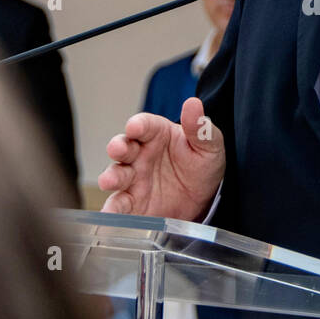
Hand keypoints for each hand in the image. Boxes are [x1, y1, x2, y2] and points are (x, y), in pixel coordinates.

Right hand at [97, 97, 225, 221]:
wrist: (205, 200)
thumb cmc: (202, 165)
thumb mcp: (209, 146)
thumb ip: (200, 128)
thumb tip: (193, 104)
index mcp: (157, 134)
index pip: (144, 125)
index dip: (138, 125)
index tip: (135, 127)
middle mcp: (140, 154)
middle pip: (123, 147)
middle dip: (118, 147)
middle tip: (117, 150)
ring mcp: (134, 178)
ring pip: (116, 174)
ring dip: (111, 176)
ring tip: (109, 181)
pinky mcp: (132, 202)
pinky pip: (119, 205)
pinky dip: (112, 210)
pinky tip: (110, 214)